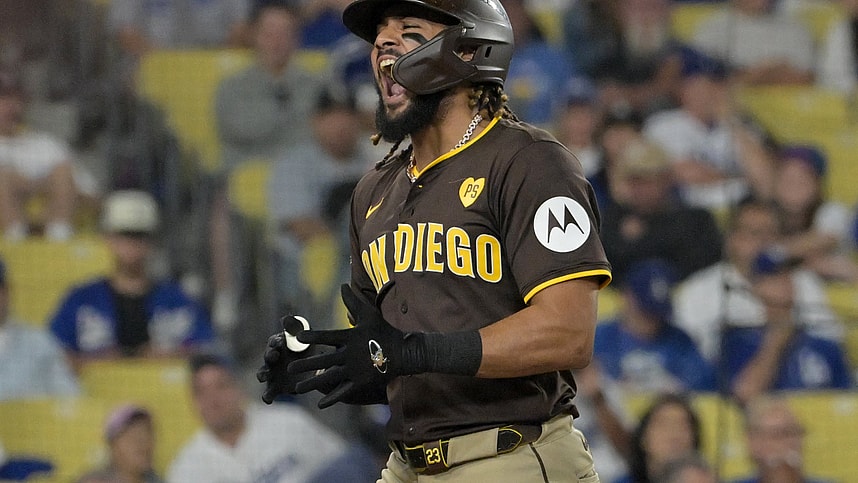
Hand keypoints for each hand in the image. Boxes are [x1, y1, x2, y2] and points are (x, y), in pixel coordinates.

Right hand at [256, 315, 313, 403]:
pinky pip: (268, 394)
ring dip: (262, 374)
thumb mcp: (304, 337)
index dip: (276, 342)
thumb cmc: (306, 349)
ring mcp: (272, 374)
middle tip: (275, 355)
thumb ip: (295, 327)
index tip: (280, 342)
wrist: (314, 370)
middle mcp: (272, 359)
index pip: (274, 341)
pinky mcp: (276, 388)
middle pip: (267, 356)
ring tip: (266, 375)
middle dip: (269, 356)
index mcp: (278, 345)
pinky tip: (268, 399)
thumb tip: (285, 317)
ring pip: (262, 374)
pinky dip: (266, 396)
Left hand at [288, 283, 417, 408]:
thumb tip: (342, 284)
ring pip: (330, 378)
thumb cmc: (383, 331)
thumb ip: (352, 302)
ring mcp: (355, 370)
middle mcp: (350, 354)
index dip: (312, 336)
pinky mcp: (361, 382)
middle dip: (306, 365)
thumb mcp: (369, 314)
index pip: (327, 336)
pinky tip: (320, 403)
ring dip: (312, 384)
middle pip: (324, 360)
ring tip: (297, 388)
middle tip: (290, 369)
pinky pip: (344, 391)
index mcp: (350, 337)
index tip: (298, 337)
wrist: (403, 352)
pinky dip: (332, 398)